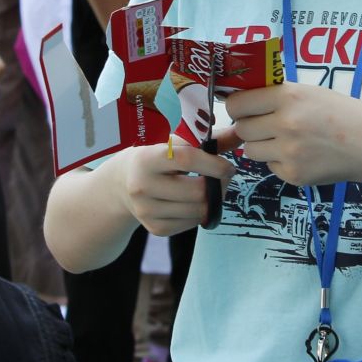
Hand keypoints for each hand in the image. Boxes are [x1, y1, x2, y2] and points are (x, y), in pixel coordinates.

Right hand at [108, 139, 235, 236]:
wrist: (122, 184)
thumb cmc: (155, 158)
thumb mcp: (173, 143)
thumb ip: (207, 139)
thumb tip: (239, 133)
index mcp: (146, 158)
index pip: (187, 159)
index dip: (214, 164)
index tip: (228, 166)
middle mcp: (142, 186)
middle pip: (196, 192)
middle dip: (219, 185)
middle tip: (224, 178)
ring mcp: (147, 211)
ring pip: (198, 210)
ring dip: (213, 200)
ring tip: (212, 188)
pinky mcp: (155, 228)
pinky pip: (192, 223)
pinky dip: (201, 213)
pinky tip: (197, 201)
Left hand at [224, 83, 361, 189]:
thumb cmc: (341, 113)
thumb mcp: (309, 92)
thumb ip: (274, 96)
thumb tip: (236, 105)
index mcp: (288, 97)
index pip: (237, 104)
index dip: (236, 107)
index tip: (242, 109)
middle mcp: (285, 124)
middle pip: (242, 129)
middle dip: (250, 127)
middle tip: (268, 125)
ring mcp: (288, 152)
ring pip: (251, 150)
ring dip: (262, 146)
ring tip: (286, 140)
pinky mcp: (293, 174)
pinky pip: (270, 166)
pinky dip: (280, 161)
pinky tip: (302, 154)